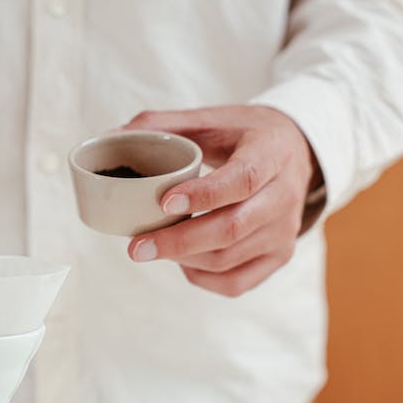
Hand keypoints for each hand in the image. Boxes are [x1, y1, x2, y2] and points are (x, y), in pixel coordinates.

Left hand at [124, 105, 321, 296]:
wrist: (295, 152)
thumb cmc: (243, 135)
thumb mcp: (210, 119)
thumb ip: (161, 125)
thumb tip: (107, 137)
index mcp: (271, 152)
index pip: (242, 179)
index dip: (203, 194)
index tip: (163, 203)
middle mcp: (284, 194)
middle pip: (231, 228)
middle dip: (178, 241)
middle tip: (136, 247)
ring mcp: (285, 230)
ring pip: (228, 258)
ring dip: (183, 258)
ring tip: (153, 247)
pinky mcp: (279, 256)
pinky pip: (236, 283)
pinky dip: (201, 277)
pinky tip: (182, 261)